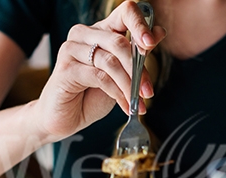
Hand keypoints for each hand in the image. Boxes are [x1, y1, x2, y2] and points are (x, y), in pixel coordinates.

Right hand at [34, 1, 165, 143]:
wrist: (67, 117)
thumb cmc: (92, 95)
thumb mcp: (121, 75)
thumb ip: (137, 55)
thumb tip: (159, 32)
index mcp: (101, 31)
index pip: (125, 13)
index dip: (140, 25)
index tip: (151, 44)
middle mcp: (85, 34)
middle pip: (119, 43)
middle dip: (138, 71)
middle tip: (148, 92)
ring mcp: (72, 49)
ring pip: (110, 62)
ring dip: (129, 86)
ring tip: (138, 103)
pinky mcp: (66, 69)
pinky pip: (100, 77)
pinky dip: (117, 94)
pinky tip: (125, 106)